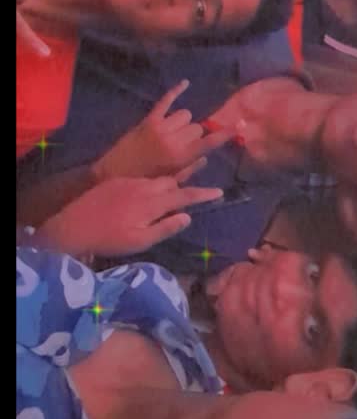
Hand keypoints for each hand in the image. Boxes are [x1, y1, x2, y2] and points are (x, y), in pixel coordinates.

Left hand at [38, 173, 222, 257]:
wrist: (73, 226)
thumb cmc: (109, 239)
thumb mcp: (139, 241)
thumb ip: (165, 228)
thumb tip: (187, 217)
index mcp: (152, 203)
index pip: (185, 196)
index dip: (203, 194)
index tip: (219, 191)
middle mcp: (144, 187)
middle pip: (173, 181)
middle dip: (187, 183)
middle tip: (198, 188)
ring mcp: (129, 182)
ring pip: (157, 178)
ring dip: (170, 181)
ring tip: (179, 184)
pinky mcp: (117, 181)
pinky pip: (143, 177)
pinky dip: (153, 180)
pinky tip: (150, 188)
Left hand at [93, 80, 232, 180]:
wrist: (112, 174)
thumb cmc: (143, 181)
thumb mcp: (169, 181)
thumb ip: (189, 169)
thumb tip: (206, 158)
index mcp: (180, 158)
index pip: (208, 143)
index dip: (224, 134)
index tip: (239, 126)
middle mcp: (173, 140)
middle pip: (197, 127)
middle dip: (194, 134)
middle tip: (183, 145)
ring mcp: (160, 127)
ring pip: (185, 115)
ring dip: (183, 122)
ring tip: (173, 133)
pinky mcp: (148, 119)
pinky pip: (166, 101)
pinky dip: (176, 91)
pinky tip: (185, 83)